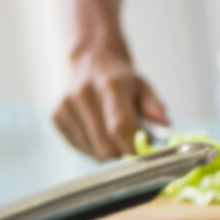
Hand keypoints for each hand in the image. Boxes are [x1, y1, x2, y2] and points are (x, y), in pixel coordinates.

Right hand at [53, 50, 168, 159]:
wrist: (92, 64)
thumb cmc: (123, 82)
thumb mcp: (144, 88)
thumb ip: (154, 107)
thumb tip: (164, 125)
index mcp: (109, 86)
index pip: (120, 127)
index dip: (134, 147)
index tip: (146, 154)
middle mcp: (83, 94)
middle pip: (105, 146)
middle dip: (123, 152)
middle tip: (132, 144)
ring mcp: (66, 106)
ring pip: (93, 151)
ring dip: (109, 150)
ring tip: (114, 133)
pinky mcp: (55, 117)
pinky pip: (80, 147)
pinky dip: (94, 147)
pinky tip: (98, 130)